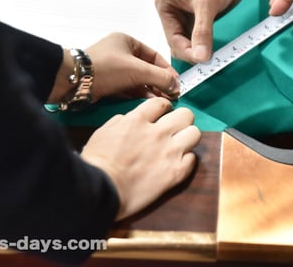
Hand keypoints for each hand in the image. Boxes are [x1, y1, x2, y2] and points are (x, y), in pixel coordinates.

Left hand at [47, 33, 179, 103]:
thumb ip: (160, 77)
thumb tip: (177, 87)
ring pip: (137, 80)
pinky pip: (126, 88)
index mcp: (127, 41)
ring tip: (162, 102)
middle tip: (172, 96)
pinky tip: (147, 104)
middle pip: (146, 69)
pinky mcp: (106, 83)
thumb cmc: (106, 68)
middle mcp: (120, 53)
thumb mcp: (138, 70)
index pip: (154, 56)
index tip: (177, 84)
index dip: (167, 70)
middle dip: (159, 83)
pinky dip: (137, 95)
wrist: (73, 82)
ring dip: (149, 91)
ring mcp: (112, 68)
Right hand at [81, 97, 200, 219]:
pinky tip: (177, 163)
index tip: (163, 114)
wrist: (101, 189)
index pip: (162, 103)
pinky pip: (193, 159)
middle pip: (186, 115)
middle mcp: (158, 132)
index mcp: (138, 120)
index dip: (164, 107)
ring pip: (195, 133)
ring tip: (180, 145)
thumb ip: (122, 121)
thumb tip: (131, 120)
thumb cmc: (97, 162)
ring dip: (188, 138)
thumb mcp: (104, 131)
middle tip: (175, 129)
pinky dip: (187, 160)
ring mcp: (169, 152)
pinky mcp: (175, 173)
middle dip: (181, 120)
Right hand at [155, 0, 248, 62]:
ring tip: (212, 60)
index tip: (202, 61)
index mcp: (165, 6)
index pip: (172, 38)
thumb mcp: (207, 3)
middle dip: (193, 54)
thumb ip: (203, 31)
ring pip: (189, 44)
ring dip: (200, 52)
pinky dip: (206, 47)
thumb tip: (201, 56)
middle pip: (179, 44)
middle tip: (208, 63)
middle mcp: (172, 13)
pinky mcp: (198, 21)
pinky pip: (199, 40)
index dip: (187, 52)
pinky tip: (213, 52)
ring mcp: (185, 18)